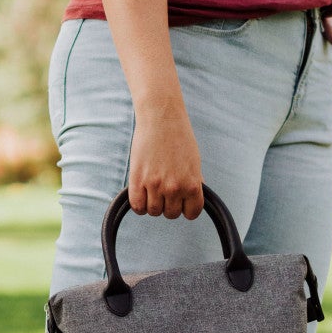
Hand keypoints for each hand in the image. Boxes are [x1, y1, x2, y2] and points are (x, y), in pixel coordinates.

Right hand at [128, 102, 203, 219]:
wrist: (161, 118)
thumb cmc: (179, 137)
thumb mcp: (194, 162)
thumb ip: (194, 183)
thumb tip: (193, 200)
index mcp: (192, 184)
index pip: (191, 213)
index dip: (186, 208)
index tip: (181, 201)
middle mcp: (175, 188)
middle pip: (170, 214)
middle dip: (168, 204)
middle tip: (165, 189)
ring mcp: (155, 185)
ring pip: (153, 211)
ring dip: (153, 204)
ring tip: (152, 189)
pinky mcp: (137, 180)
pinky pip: (137, 207)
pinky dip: (139, 205)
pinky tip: (141, 193)